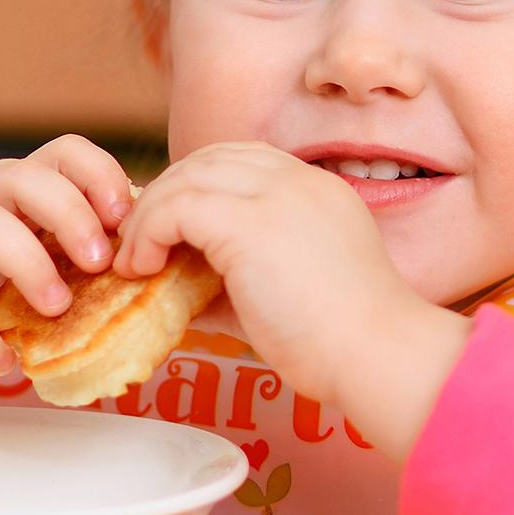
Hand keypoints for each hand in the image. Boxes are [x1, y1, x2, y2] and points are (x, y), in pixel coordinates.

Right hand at [0, 135, 133, 384]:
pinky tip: (5, 361)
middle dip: (70, 214)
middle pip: (24, 178)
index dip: (100, 175)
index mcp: (10, 189)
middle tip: (100, 262)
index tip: (128, 219)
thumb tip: (156, 259)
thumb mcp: (25, 258)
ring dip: (28, 264)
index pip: (62, 152)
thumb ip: (73, 251)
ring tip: (57, 307)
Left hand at [111, 142, 465, 429]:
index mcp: (317, 190)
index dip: (199, 187)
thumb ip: (235, 282)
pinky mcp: (249, 223)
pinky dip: (149, 233)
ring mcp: (275, 195)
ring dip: (151, 214)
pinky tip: (144, 268)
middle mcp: (297, 181)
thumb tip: (174, 293)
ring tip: (136, 259)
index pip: (242, 161)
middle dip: (168, 194)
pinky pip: (176, 208)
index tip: (175, 230)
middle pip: (209, 159)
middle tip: (142, 241)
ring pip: (186, 176)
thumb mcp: (287, 292)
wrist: (377, 355)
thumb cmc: (342, 344)